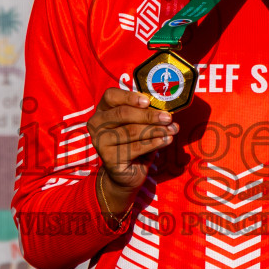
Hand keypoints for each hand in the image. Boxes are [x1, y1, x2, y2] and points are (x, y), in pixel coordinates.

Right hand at [86, 87, 178, 213]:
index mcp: (102, 110)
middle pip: (122, 114)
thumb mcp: (138, 125)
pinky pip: (135, 148)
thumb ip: (146, 115)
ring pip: (131, 131)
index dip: (129, 97)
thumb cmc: (133, 142)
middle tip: (168, 117)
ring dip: (155, 130)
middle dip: (148, 115)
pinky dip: (154, 143)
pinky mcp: (108, 158)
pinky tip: (166, 140)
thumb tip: (166, 111)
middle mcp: (96, 123)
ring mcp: (100, 141)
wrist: (126, 173)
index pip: (111, 96)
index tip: (147, 101)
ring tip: (172, 129)